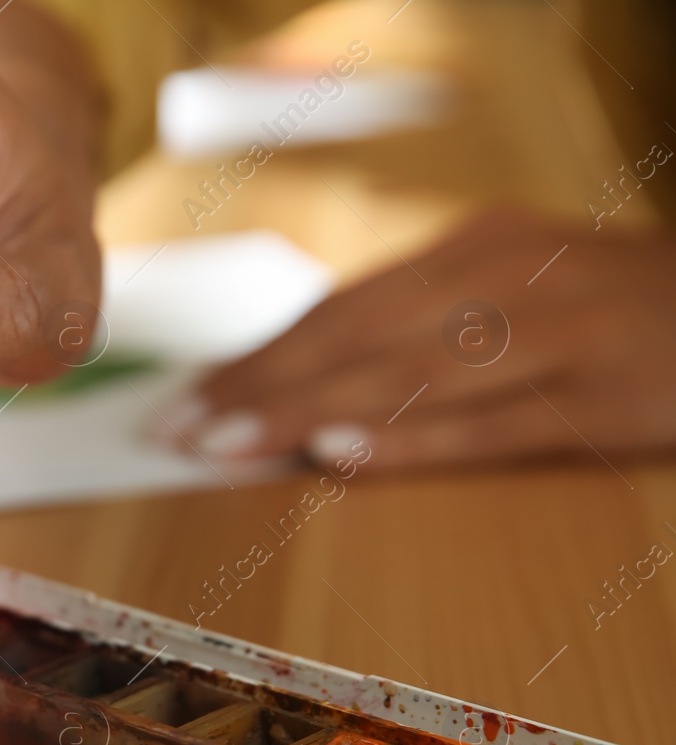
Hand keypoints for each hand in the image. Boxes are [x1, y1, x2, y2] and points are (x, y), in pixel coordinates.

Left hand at [177, 212, 675, 471]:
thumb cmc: (603, 308)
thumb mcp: (506, 290)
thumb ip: (415, 323)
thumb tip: (302, 378)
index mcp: (471, 250)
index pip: (339, 308)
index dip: (257, 356)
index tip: (188, 397)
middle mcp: (505, 279)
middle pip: (358, 336)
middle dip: (260, 387)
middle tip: (183, 431)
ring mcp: (556, 335)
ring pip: (407, 375)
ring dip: (308, 411)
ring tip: (231, 443)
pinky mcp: (601, 398)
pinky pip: (491, 423)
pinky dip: (412, 438)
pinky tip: (341, 453)